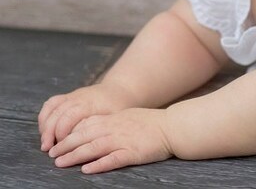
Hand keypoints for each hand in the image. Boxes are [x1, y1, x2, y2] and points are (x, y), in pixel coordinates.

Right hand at [39, 83, 134, 150]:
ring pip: (51, 108)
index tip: (62, 146)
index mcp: (90, 103)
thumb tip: (85, 143)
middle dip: (49, 132)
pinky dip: (44, 116)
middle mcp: (79, 98)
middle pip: (57, 113)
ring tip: (45, 141)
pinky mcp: (68, 96)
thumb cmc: (118, 107)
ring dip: (45, 125)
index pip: (70, 115)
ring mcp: (72, 95)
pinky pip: (51, 103)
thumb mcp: (114, 118)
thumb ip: (99, 128)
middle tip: (47, 149)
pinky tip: (44, 130)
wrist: (119, 90)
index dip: (62, 131)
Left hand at [47, 108, 171, 173]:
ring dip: (76, 155)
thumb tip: (90, 126)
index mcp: (114, 119)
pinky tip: (87, 169)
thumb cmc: (150, 122)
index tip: (57, 142)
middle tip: (52, 155)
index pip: (87, 125)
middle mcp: (116, 128)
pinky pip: (113, 159)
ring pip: (95, 147)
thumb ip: (110, 121)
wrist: (172, 126)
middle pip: (86, 136)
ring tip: (61, 163)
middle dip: (67, 145)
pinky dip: (99, 164)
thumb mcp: (127, 116)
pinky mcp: (133, 152)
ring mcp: (124, 140)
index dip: (70, 134)